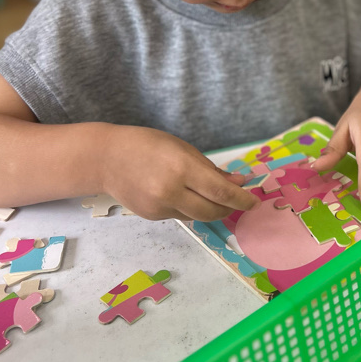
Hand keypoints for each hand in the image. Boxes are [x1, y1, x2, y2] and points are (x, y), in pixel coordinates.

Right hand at [99, 125, 257, 221]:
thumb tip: (238, 183)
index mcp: (182, 168)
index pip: (220, 192)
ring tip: (212, 195)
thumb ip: (211, 169)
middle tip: (238, 202)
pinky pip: (181, 215)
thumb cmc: (148, 145)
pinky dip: (190, 208)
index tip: (254, 202)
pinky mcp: (152, 216)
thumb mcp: (183, 149)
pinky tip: (183, 194)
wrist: (106, 158)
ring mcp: (160, 207)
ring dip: (211, 209)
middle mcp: (171, 191)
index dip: (241, 199)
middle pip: (212, 211)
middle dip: (229, 208)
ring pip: (198, 216)